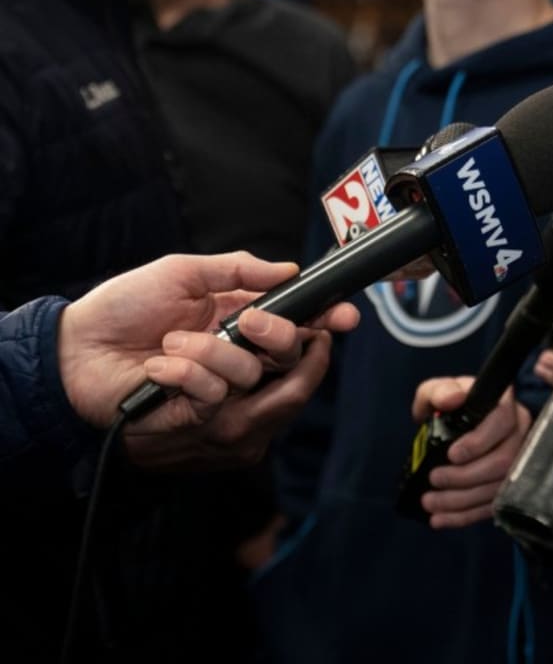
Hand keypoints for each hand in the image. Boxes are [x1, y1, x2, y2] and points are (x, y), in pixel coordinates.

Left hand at [57, 251, 358, 468]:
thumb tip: (287, 271)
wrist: (74, 347)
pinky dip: (185, 375)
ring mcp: (219, 392)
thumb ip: (238, 269)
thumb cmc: (124, 307)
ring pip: (252, 379)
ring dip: (212, 354)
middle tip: (248, 319)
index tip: (344, 315)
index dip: (328, 322)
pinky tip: (158, 365)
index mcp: (244, 322)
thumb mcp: (184, 271)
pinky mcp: (194, 417)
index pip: (300, 327)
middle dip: (280, 336)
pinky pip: (213, 397)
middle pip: (293, 360)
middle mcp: (239, 359)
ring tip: (172, 341)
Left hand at [411, 376, 531, 529]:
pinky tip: (440, 518)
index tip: (452, 454)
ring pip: (497, 488)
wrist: (451, 427)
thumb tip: (451, 399)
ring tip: (430, 502)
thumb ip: (440, 391)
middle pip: (503, 460)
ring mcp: (517, 462)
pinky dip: (464, 516)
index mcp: (504, 403)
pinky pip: (492, 506)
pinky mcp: (508, 487)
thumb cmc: (449, 405)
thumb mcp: (439, 391)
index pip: (502, 421)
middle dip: (465, 477)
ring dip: (460, 500)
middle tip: (434, 480)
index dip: (479, 442)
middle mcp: (519, 432)